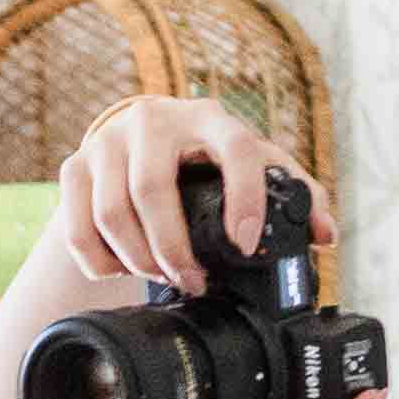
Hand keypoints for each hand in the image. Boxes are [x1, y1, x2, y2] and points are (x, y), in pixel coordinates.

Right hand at [57, 94, 338, 293]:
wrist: (138, 137)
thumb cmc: (205, 156)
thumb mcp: (253, 163)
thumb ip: (296, 193)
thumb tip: (324, 235)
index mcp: (210, 117)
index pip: (234, 150)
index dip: (244, 199)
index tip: (245, 244)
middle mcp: (154, 120)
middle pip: (152, 191)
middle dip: (173, 250)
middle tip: (192, 282)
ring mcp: (107, 141)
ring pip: (110, 214)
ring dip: (137, 260)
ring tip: (161, 277)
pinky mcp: (74, 165)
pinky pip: (77, 229)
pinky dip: (100, 263)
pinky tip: (122, 269)